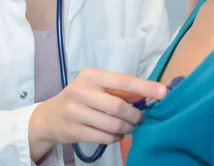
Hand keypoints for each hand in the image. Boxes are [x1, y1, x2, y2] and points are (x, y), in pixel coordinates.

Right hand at [28, 68, 166, 160]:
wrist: (49, 117)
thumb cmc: (80, 97)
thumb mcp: (95, 86)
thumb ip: (118, 90)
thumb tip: (149, 96)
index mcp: (90, 75)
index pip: (123, 81)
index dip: (145, 87)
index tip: (163, 92)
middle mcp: (80, 91)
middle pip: (119, 107)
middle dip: (135, 116)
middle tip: (139, 118)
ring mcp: (75, 112)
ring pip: (113, 125)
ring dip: (127, 128)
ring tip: (128, 127)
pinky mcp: (74, 131)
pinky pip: (105, 137)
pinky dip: (115, 137)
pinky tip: (115, 133)